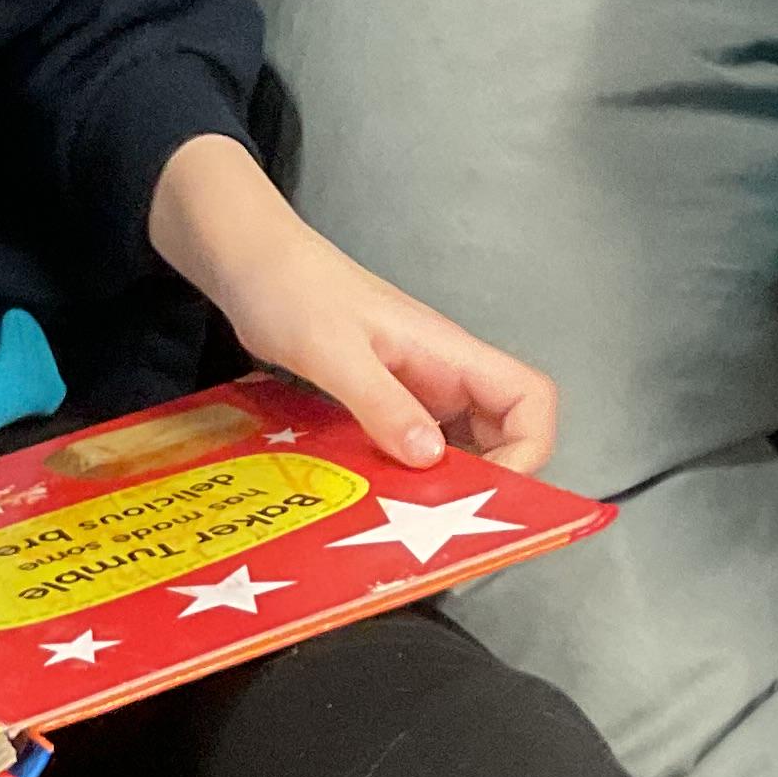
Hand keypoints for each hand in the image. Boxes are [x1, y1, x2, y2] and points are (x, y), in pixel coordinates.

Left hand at [147, 136, 557, 475]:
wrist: (247, 261)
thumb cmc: (289, 286)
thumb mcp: (332, 350)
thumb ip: (381, 402)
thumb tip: (431, 458)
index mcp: (446, 350)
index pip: (530, 399)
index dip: (529, 448)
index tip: (493, 488)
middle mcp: (439, 370)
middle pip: (503, 432)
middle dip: (487, 478)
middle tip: (443, 515)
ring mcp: (410, 384)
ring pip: (456, 443)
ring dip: (442, 480)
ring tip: (406, 512)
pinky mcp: (379, 395)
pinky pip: (411, 440)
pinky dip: (403, 469)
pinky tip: (374, 488)